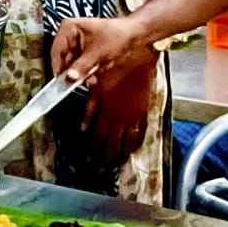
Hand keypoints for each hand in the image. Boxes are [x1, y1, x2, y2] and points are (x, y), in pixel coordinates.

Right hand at [51, 15, 145, 80]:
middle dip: (75, 72)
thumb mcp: (98, 52)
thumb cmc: (118, 35)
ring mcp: (77, 45)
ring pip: (72, 67)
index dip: (58, 68)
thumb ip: (82, 67)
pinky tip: (97, 72)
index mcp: (69, 28)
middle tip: (82, 81)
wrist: (134, 35)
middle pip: (64, 61)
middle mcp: (70, 36)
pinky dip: (88, 73)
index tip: (61, 82)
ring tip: (94, 75)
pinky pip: (80, 68)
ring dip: (83, 74)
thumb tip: (69, 78)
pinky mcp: (83, 54)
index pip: (56, 51)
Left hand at [80, 45, 157, 168]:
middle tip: (100, 169)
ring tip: (115, 164)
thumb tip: (83, 127)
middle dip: (105, 158)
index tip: (89, 160)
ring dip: (119, 154)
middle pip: (112, 143)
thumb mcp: (96, 84)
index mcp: (107, 110)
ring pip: (126, 141)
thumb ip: (90, 108)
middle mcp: (121, 117)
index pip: (98, 136)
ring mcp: (134, 115)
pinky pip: (140, 131)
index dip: (93, 150)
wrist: (140, 56)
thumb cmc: (116, 65)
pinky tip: (132, 149)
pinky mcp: (144, 110)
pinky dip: (135, 143)